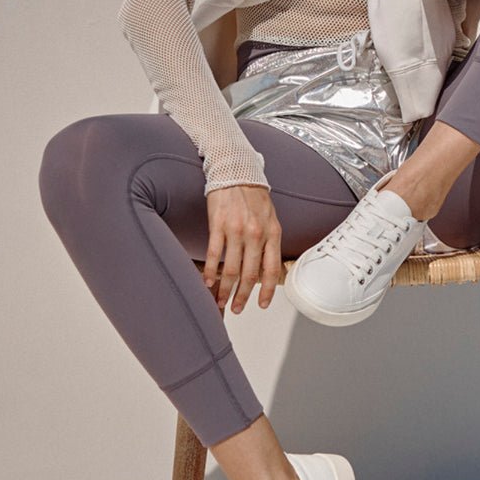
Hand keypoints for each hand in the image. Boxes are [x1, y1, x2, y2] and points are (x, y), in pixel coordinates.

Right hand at [204, 184, 282, 313]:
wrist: (236, 171)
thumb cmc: (253, 195)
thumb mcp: (271, 218)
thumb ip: (269, 242)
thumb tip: (265, 269)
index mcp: (272, 233)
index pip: (271, 270)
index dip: (267, 291)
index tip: (261, 305)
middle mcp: (256, 234)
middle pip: (250, 274)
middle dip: (243, 296)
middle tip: (236, 309)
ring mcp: (236, 230)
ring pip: (231, 269)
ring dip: (225, 289)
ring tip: (220, 301)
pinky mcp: (218, 225)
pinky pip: (213, 254)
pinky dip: (209, 272)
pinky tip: (207, 282)